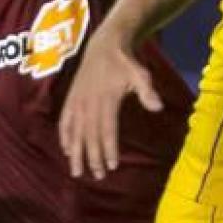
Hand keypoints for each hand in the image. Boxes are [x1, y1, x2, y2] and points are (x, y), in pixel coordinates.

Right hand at [59, 40, 162, 179]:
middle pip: (90, 136)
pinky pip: (65, 121)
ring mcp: (77, 102)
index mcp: (106, 100)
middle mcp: (89, 103)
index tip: (112, 166)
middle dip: (93, 158)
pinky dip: (65, 136)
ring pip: (75, 132)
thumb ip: (146, 92)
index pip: (106, 130)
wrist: (103, 45)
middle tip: (97, 176)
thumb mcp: (140, 74)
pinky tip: (66, 150)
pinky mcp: (71, 99)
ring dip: (76, 153)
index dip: (108, 149)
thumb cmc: (125, 63)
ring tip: (77, 171)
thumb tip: (158, 107)